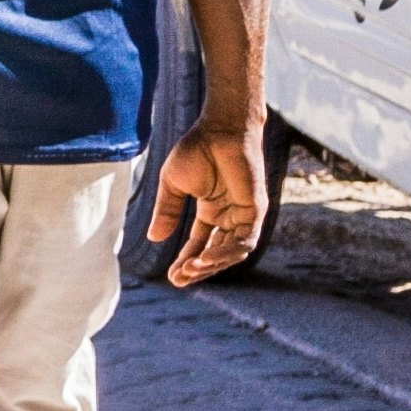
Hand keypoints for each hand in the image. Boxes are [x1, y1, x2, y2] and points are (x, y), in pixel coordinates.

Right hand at [147, 122, 269, 285]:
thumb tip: (154, 238)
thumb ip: (166, 211)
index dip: (186, 260)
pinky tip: (205, 258)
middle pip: (216, 253)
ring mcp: (244, 215)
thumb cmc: (197, 150)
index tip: (171, 277)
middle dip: (198, 269)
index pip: (199, 243)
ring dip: (211, 265)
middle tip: (178, 280)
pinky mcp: (255, 211)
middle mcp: (229, 216)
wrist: (219, 131)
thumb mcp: (173, 185)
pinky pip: (244, 241)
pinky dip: (226, 252)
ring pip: (231, 252)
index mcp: (211, 210)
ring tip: (188, 270)